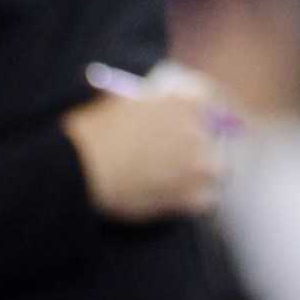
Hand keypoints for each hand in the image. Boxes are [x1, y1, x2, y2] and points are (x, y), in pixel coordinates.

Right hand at [60, 79, 223, 222]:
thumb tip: (154, 104)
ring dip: (202, 173)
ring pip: (217, 169)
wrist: (82, 167)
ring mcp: (196, 164)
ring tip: (181, 179)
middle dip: (201, 143)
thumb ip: (149, 100)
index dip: (199, 109)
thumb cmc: (95, 129)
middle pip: (215, 135)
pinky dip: (192, 201)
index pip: (207, 98)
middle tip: (183, 153)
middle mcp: (197, 130)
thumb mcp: (123, 98)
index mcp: (182, 100)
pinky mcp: (188, 196)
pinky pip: (205, 200)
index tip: (194, 118)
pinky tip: (174, 200)